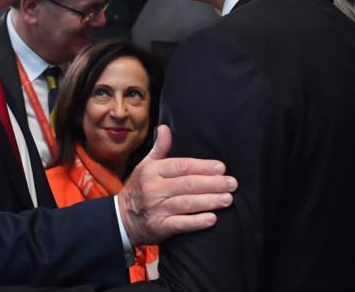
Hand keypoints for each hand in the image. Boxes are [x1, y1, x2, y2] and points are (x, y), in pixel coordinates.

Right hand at [118, 124, 236, 245]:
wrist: (122, 219)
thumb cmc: (139, 189)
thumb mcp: (145, 166)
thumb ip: (159, 148)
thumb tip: (165, 127)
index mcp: (152, 171)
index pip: (181, 166)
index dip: (202, 166)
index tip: (221, 168)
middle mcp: (153, 188)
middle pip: (187, 184)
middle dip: (212, 184)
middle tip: (232, 184)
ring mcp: (156, 208)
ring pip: (187, 203)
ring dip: (209, 201)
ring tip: (228, 199)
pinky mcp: (159, 227)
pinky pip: (181, 224)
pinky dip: (197, 222)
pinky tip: (212, 219)